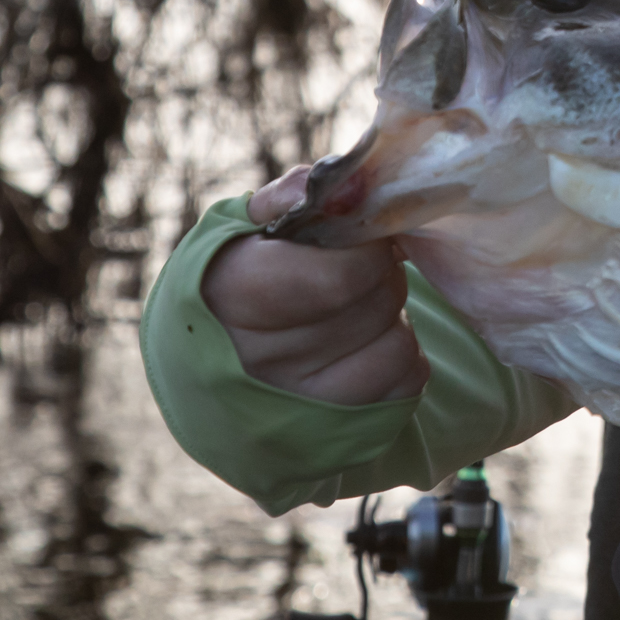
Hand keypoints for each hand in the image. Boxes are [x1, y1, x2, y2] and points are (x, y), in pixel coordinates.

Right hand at [200, 166, 431, 403]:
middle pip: (373, 304)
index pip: (339, 278)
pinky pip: (406, 379)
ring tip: (355, 308)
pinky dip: (399, 354)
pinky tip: (363, 344)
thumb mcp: (249, 228)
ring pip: (396, 342)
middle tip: (358, 270)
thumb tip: (343, 187)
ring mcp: (290, 406)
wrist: (214, 360)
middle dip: (381, 274)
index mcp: (229, 294)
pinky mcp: (328, 432)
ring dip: (390, 315)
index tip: (361, 237)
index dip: (367, 250)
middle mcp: (254, 359)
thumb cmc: (242, 277)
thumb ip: (294, 197)